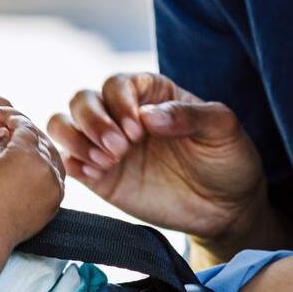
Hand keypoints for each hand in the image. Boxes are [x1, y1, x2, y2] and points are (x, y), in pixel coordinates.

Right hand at [0, 94, 64, 241]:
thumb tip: (5, 133)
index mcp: (27, 152)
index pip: (23, 125)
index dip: (8, 116)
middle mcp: (46, 166)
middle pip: (39, 138)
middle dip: (22, 131)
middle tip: (5, 130)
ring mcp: (55, 184)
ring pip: (50, 155)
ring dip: (35, 147)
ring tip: (16, 148)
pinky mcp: (57, 200)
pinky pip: (55, 175)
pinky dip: (44, 168)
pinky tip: (29, 167)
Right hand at [46, 72, 268, 247]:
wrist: (227, 208)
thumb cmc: (228, 159)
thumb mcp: (222, 129)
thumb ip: (188, 115)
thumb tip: (147, 115)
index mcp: (151, 94)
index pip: (116, 83)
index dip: (119, 102)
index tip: (139, 130)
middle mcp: (122, 115)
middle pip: (82, 100)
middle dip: (94, 121)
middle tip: (120, 149)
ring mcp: (107, 146)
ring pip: (64, 124)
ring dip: (76, 138)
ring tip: (104, 160)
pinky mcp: (99, 177)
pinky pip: (68, 161)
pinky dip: (72, 163)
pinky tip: (97, 174)